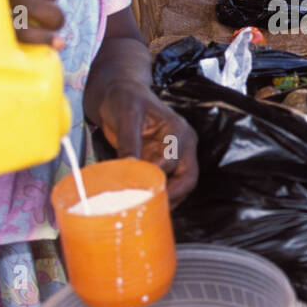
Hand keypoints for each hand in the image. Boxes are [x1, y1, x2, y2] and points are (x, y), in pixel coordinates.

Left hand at [95, 79, 198, 205]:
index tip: (141, 185)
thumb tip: (129, 165)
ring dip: (168, 199)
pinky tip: (145, 204)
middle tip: (154, 209)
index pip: (175, 159)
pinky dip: (158, 195)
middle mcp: (181, 145)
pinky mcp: (160, 165)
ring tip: (149, 211)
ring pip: (180, 186)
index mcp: (178, 131)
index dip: (159, 174)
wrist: (118, 95)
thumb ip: (129, 140)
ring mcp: (173, 157)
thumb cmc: (125, 98)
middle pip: (188, 178)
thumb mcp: (127, 115)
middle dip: (174, 195)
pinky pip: (166, 184)